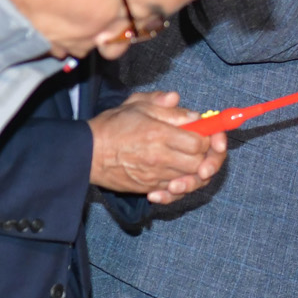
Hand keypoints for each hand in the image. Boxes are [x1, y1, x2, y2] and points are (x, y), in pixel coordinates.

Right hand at [90, 91, 227, 203]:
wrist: (87, 153)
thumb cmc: (112, 125)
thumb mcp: (138, 104)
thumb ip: (165, 105)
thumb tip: (191, 113)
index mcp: (160, 134)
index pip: (200, 143)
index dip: (211, 138)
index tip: (211, 132)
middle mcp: (160, 158)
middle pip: (199, 164)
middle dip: (208, 157)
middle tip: (207, 149)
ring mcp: (154, 176)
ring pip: (189, 180)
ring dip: (196, 172)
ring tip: (196, 162)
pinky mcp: (147, 188)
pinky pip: (173, 192)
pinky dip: (180, 186)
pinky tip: (179, 178)